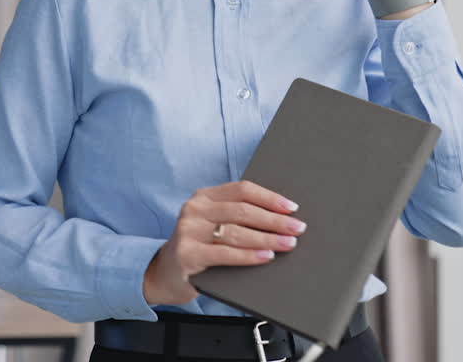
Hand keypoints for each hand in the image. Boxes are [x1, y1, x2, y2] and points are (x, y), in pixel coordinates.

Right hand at [142, 181, 304, 305]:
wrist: (165, 272)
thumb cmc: (199, 246)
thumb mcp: (213, 224)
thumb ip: (237, 217)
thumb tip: (281, 218)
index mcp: (204, 196)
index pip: (242, 190)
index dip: (269, 197)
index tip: (291, 208)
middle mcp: (194, 209)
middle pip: (242, 210)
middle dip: (274, 220)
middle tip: (297, 228)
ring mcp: (188, 230)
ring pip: (236, 232)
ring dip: (266, 238)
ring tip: (287, 244)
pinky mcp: (187, 254)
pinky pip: (225, 253)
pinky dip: (249, 255)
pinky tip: (266, 256)